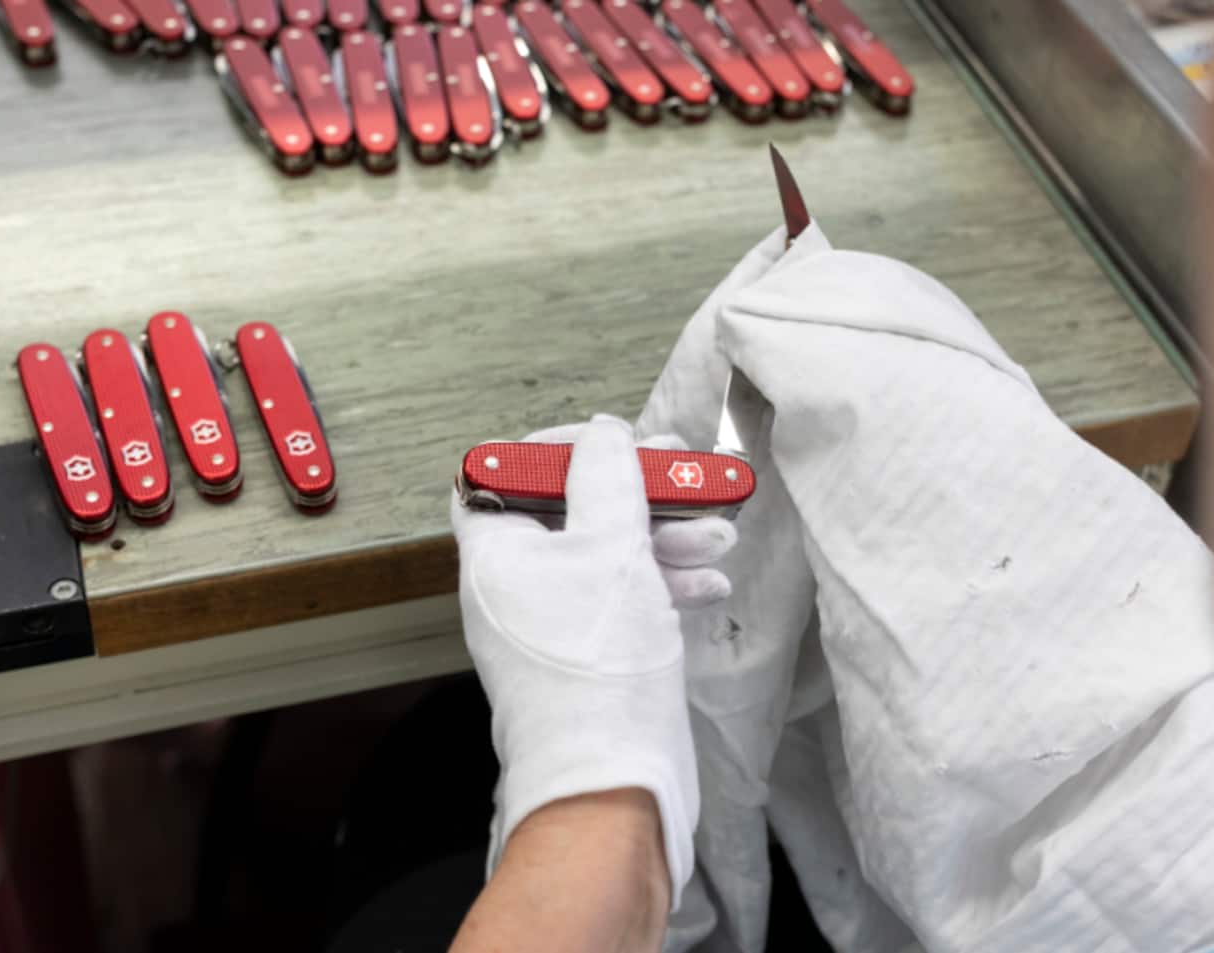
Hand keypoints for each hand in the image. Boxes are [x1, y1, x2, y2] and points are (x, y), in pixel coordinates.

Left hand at [450, 415, 702, 905]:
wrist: (614, 780)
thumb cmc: (600, 669)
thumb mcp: (611, 549)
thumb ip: (608, 479)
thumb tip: (603, 433)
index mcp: (495, 553)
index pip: (500, 472)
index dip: (553, 448)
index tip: (610, 444)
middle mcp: (515, 585)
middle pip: (570, 507)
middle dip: (634, 489)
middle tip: (686, 472)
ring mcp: (553, 622)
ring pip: (606, 553)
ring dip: (664, 534)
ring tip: (718, 533)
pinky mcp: (591, 653)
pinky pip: (622, 597)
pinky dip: (664, 582)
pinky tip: (710, 583)